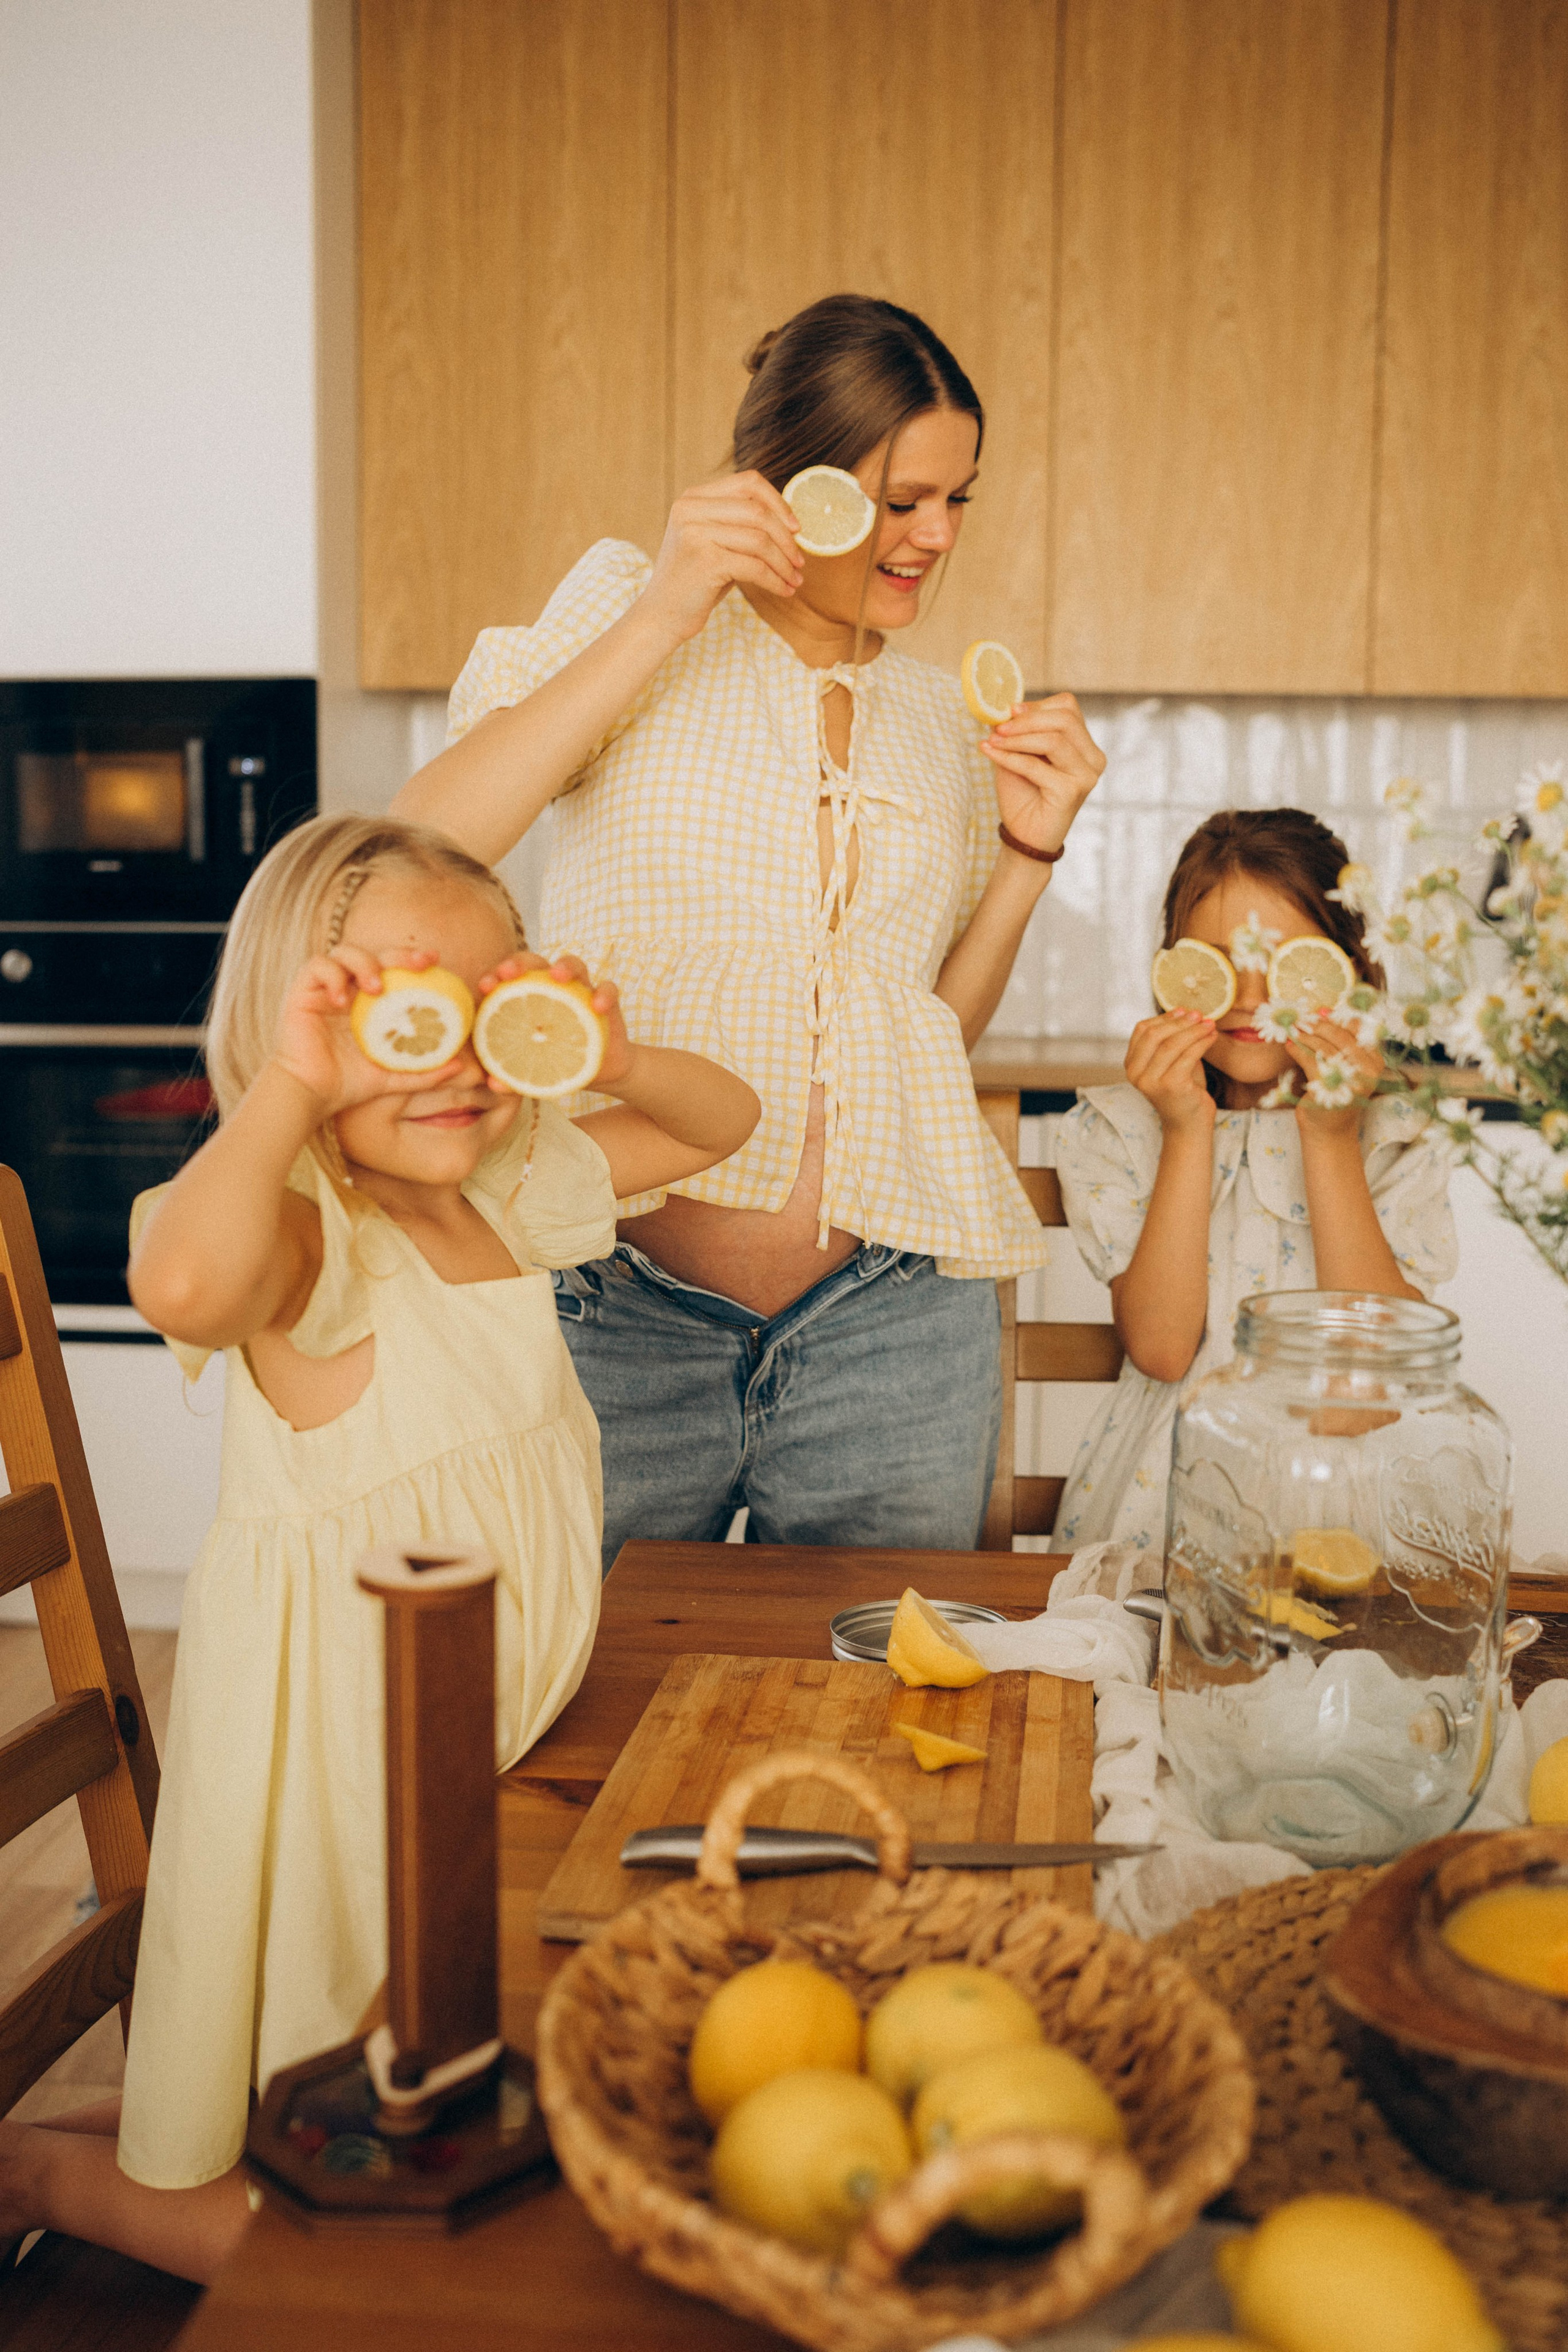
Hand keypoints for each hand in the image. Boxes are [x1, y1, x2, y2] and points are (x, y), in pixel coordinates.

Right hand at [271, 947, 463, 1116]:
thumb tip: (461, 1067)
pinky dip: (332, 976)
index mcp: (372, 1003)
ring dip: (364, 963)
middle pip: (376, 954)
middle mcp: (351, 990)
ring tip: (376, 988)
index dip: (413, 959)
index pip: (394, 969)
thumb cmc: (350, 1083)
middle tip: (419, 963)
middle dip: (399, 953)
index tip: (435, 961)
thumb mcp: (394, 1077)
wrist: (312, 1094)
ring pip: (345, 953)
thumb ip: (425, 1072)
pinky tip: (341, 999)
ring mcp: (326, 988)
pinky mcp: (303, 991)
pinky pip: (317, 967)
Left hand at [477, 952, 632, 1089]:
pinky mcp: (607, 1003)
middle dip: (520, 962)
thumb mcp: (531, 1074)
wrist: (599, 1072)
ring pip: (574, 964)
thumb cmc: (557, 1065)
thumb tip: (494, 1085)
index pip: (509, 977)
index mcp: (528, 997)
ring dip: (565, 966)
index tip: (485, 986)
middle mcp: (553, 988)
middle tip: (509, 972)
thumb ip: (511, 1078)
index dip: (495, 975)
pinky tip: (597, 1008)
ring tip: (557, 976)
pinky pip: (609, 989)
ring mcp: (581, 992)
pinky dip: (604, 994)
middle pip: (536, 962)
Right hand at [640, 471, 804, 644]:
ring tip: (795, 580)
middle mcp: (691, 509)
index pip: (748, 483)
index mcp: (693, 497)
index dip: (778, 502)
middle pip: (758, 511)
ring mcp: (695, 533)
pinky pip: (755, 567)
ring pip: (760, 540)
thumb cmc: (695, 580)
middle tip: (800, 562)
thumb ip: (739, 524)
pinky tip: (784, 591)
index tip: (796, 528)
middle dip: (786, 539)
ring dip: (784, 563)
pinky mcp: (705, 561)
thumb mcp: (714, 541)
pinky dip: (775, 581)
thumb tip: (790, 522)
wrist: (661, 616)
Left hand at [982, 692, 1105, 854]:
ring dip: (1017, 738)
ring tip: (993, 741)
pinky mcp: (1072, 792)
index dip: (1037, 706)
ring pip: (1053, 740)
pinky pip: (1036, 765)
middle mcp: (1093, 759)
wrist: (1024, 837)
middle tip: (998, 727)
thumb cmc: (1023, 794)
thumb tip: (1005, 706)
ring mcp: (1086, 776)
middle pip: (1065, 719)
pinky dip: (1010, 758)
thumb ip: (1018, 730)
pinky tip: (990, 754)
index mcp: (1085, 745)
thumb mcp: (1019, 753)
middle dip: (1026, 720)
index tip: (1009, 712)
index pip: (1068, 708)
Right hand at [1126, 1012, 1216, 1134]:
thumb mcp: (1171, 1062)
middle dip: (1180, 1021)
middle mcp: (1136, 1074)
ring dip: (1194, 1030)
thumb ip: (1171, 1041)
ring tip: (1210, 1024)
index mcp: (1132, 1065)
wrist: (1189, 1124)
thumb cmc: (1183, 1091)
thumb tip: (1187, 1013)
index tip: (1184, 1010)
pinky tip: (1212, 1036)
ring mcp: (1152, 1081)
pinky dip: (1202, 1042)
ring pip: (1173, 1043)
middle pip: (1156, 1035)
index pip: (1142, 1030)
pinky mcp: (1171, 1086)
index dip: (1164, 1017)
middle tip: (1200, 1014)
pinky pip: (1189, 1055)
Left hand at [1288, 1011, 1385, 1134]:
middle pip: (1341, 1036)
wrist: (1328, 1129)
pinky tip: (1289, 1046)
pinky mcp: (1329, 1090)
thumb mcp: (1344, 1065)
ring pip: (1324, 1048)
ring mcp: (1350, 1082)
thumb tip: (1322, 1010)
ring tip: (1293, 1031)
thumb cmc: (1334, 1092)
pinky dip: (1297, 1049)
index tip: (1319, 1012)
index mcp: (1376, 1062)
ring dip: (1305, 1036)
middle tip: (1301, 1020)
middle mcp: (1368, 1072)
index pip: (1358, 1029)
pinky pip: (1310, 1061)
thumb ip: (1340, 1041)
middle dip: (1318, 1025)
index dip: (1337, 1017)